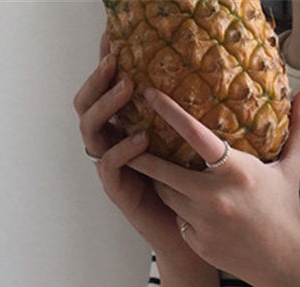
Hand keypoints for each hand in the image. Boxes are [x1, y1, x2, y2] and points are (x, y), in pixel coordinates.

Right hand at [72, 35, 187, 253]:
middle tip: (116, 60)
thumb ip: (188, 120)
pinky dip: (122, 148)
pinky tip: (141, 138)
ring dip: (107, 105)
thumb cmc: (194, 192)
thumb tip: (212, 81)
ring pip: (91, 129)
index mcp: (125, 130)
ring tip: (127, 89)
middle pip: (87, 104)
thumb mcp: (191, 148)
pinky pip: (109, 164)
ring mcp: (112, 168)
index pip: (106, 91)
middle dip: (98, 79)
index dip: (105, 64)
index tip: (115, 37)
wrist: (190, 236)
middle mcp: (112, 145)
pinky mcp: (118, 191)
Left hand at [127, 87, 299, 286]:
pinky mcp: (198, 242)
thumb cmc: (287, 213)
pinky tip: (194, 214)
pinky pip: (179, 221)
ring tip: (161, 175)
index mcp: (237, 172)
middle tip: (128, 140)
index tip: (148, 95)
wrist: (286, 265)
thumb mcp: (292, 171)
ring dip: (162, 184)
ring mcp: (204, 222)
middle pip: (162, 169)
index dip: (169, 112)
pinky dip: (183, 215)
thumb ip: (299, 130)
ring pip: (166, 195)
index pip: (195, 135)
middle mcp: (215, 196)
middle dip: (142, 155)